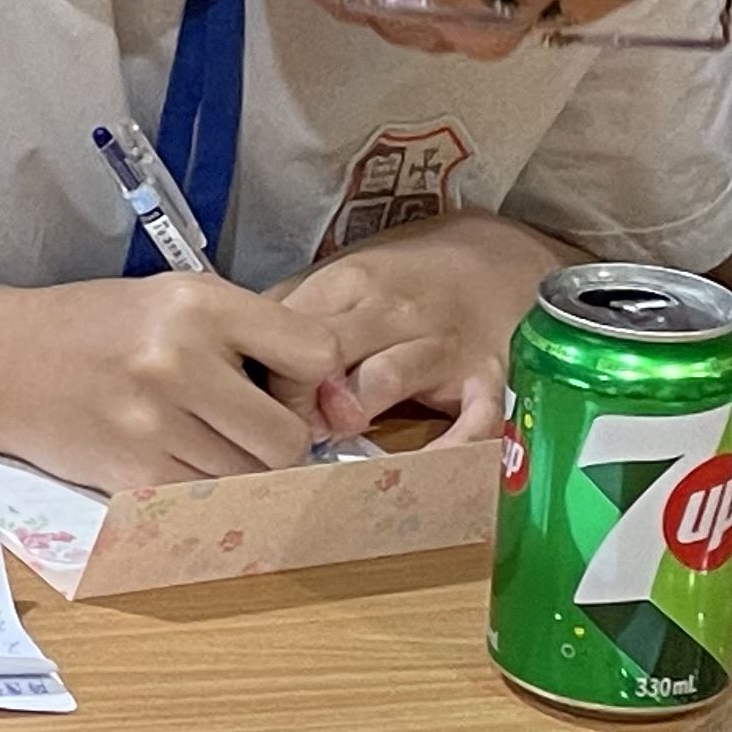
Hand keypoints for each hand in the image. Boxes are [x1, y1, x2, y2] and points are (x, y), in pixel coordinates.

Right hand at [0, 275, 354, 493]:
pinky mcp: (131, 475)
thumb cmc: (93, 328)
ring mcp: (153, 424)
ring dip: (241, 469)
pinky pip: (208, 501)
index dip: (312, 378)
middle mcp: (178, 360)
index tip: (286, 384)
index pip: (317, 353)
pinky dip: (204, 490)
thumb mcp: (171, 300)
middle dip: (279, 440)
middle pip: (291, 436)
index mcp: (197, 304)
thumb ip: (250, 335)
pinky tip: (174, 460)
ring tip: (199, 438)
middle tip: (245, 425)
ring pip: (252, 478)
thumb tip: (332, 403)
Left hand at [273, 214, 566, 447]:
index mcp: (350, 284)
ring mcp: (442, 344)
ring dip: (355, 413)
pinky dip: (450, 448)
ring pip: (388, 376)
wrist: (494, 259)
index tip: (257, 406)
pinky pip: (474, 419)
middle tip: (288, 433)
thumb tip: (236, 361)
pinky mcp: (487, 378)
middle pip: (328, 352)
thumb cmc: (401, 281)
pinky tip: (422, 472)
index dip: (269, 376)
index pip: (291, 331)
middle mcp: (394, 311)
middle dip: (301, 399)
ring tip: (336, 441)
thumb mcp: (339, 277)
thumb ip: (288, 315)